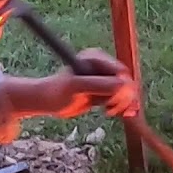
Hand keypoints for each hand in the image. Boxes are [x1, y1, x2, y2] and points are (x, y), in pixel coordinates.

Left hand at [4, 48, 140, 118]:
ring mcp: (103, 78)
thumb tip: (124, 85)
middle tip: (110, 110)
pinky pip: (120, 98)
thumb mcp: (78, 87)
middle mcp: (102, 66)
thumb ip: (100, 84)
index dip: (122, 87)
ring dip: (123, 103)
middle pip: (126, 81)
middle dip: (123, 97)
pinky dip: (122, 107)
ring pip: (125, 91)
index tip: (112, 102)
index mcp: (96, 58)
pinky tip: (119, 113)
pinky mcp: (103, 90)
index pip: (121, 72)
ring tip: (110, 112)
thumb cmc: (57, 92)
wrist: (47, 102)